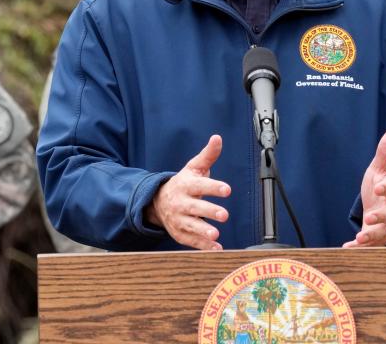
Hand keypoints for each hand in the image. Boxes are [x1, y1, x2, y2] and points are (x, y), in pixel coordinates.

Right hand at [145, 135, 230, 249]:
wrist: (158, 202)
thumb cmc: (183, 183)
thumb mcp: (194, 167)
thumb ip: (208, 155)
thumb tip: (217, 138)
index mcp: (186, 185)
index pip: (200, 186)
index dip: (213, 187)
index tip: (227, 189)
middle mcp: (181, 203)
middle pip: (195, 208)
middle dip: (209, 212)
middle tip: (225, 215)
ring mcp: (179, 219)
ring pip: (190, 226)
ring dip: (203, 231)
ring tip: (216, 234)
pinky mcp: (179, 233)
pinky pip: (191, 241)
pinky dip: (202, 246)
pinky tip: (216, 248)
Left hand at [343, 130, 385, 247]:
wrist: (385, 207)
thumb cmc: (382, 187)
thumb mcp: (381, 169)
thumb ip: (385, 153)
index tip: (378, 188)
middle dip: (381, 217)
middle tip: (370, 217)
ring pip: (384, 233)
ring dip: (372, 236)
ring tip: (360, 238)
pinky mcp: (377, 238)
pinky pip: (372, 245)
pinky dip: (360, 248)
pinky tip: (348, 248)